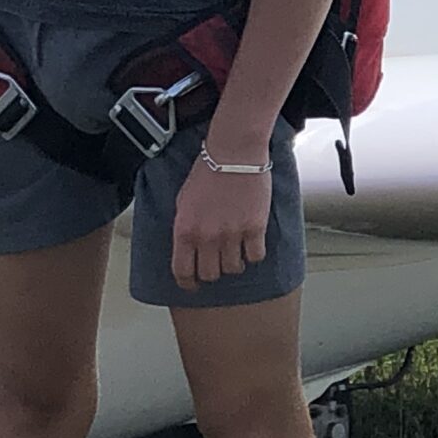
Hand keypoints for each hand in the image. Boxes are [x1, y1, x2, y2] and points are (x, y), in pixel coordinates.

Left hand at [170, 152, 270, 290]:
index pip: (182, 271)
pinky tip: (251, 244)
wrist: (234, 153)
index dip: (187, 283)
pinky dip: (253, 255)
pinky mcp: (255, 228)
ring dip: (233, 264)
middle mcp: (207, 236)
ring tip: (235, 252)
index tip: (192, 284)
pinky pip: (255, 257)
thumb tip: (188, 245)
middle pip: (210, 274)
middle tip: (216, 264)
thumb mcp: (183, 200)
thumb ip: (185, 226)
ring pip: (233, 269)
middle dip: (212, 273)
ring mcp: (232, 234)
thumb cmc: (208, 170)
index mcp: (185, 230)